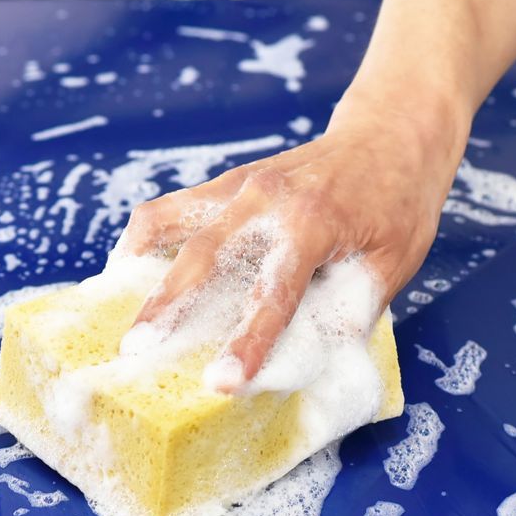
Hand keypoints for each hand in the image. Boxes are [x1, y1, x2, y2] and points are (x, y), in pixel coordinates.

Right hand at [117, 91, 465, 386]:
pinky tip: (130, 272)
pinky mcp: (229, 183)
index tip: (221, 383)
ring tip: (117, 310)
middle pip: (204, 257)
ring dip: (141, 269)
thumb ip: (351, 311)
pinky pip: (174, 209)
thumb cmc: (398, 203)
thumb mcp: (392, 263)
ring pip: (172, 222)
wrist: (393, 132)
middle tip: (135, 351)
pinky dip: (146, 239)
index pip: (273, 294)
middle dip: (168, 307)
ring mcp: (242, 185)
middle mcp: (268, 199)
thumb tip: (310, 366)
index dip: (246, 342)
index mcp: (315, 222)